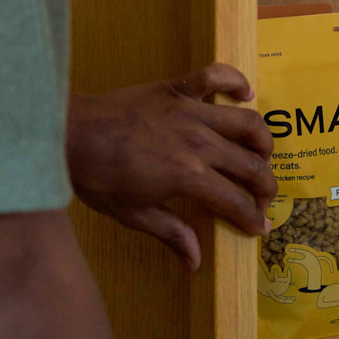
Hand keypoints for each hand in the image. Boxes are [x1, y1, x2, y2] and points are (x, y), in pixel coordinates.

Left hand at [67, 64, 276, 271]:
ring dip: (262, 139)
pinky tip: (246, 93)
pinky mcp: (177, 88)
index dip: (253, 217)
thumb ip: (171, 234)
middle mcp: (198, 141)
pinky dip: (236, 81)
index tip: (261, 227)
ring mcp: (190, 110)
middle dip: (266, 184)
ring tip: (263, 153)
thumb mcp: (132, 214)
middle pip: (249, 162)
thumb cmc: (98, 179)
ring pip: (245, 121)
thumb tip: (196, 263)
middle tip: (266, 197)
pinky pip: (215, 75)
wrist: (71, 134)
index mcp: (188, 177)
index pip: (234, 200)